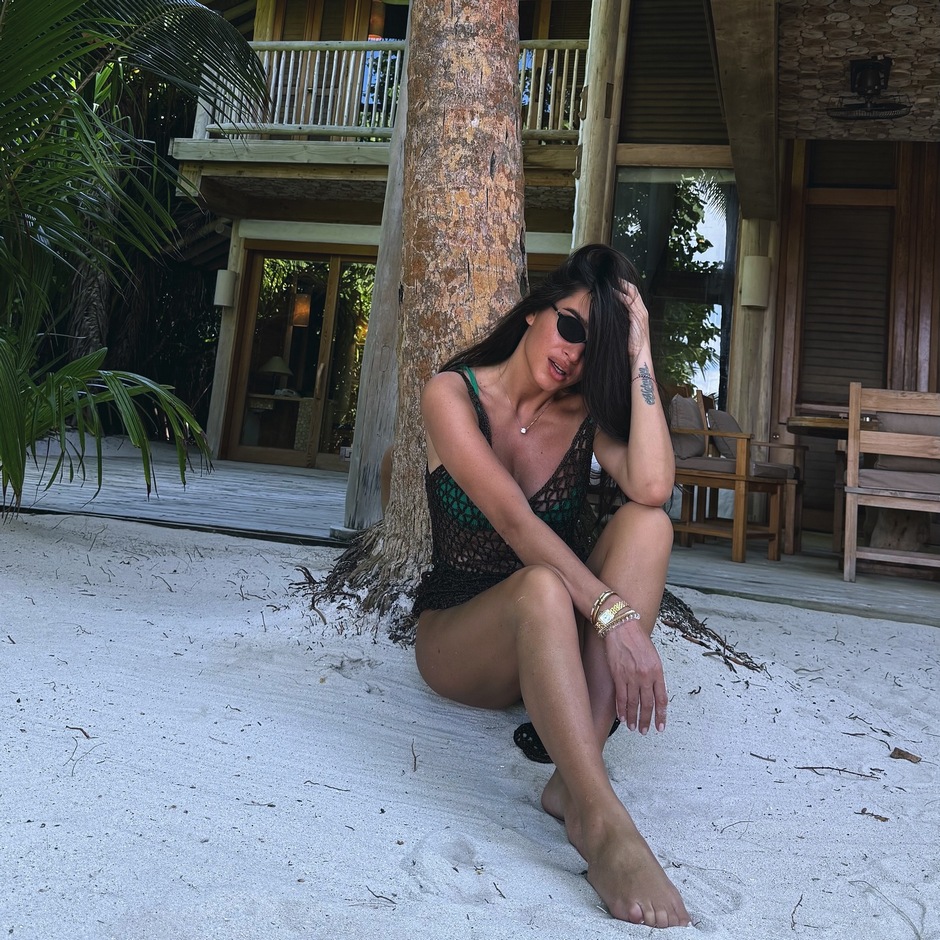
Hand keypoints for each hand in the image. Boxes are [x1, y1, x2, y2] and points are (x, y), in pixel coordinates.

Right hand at [603, 619, 667, 733]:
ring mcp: (631, 677)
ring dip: (633, 718)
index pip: (661, 699)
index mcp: (657, 671)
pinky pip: (621, 697)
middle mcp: (645, 676)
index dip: (661, 715)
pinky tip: (622, 717)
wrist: (621, 627)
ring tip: (634, 728)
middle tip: (645, 730)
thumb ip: (654, 674)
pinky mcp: (617, 675)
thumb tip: (653, 690)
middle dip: (646, 720)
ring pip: (633, 704)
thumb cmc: (637, 638)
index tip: (660, 726)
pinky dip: (621, 709)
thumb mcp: (653, 656)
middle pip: (647, 704)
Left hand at [616, 281, 651, 361]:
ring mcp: (641, 312)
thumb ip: (621, 321)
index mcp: (640, 312)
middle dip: (622, 282)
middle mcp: (642, 310)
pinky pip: (629, 301)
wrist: (639, 356)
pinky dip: (621, 295)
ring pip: (632, 293)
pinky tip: (612, 292)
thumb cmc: (630, 346)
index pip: (632, 294)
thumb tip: (610, 315)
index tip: (613, 282)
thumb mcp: (625, 330)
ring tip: (611, 280)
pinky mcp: (638, 316)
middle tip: (610, 277)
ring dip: (621, 285)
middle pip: (633, 290)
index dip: (623, 286)